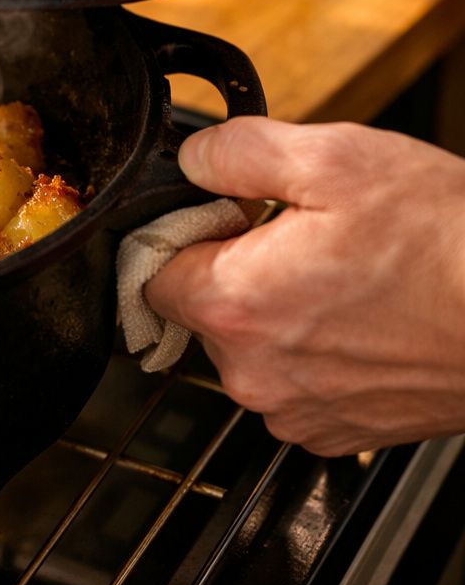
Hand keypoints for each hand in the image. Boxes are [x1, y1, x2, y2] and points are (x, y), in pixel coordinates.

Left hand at [146, 118, 464, 455]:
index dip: (188, 231)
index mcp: (233, 303)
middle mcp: (251, 372)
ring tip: (348, 279)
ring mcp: (293, 410)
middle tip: (306, 240)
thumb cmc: (448, 242)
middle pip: (201, 308)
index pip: (150, 267)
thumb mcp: (335, 158)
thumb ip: (236, 153)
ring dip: (281, 311)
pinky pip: (294, 382)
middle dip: (238, 269)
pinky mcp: (334, 431)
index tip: (233, 216)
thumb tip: (193, 161)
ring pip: (250, 346)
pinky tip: (365, 319)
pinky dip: (317, 351)